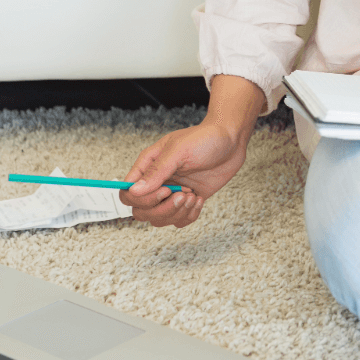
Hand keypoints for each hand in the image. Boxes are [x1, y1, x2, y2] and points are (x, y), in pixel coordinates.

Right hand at [117, 74, 264, 228]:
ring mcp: (172, 193)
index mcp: (148, 166)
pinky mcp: (188, 200)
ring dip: (177, 212)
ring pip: (160, 219)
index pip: (128, 193)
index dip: (143, 199)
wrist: (231, 140)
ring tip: (193, 195)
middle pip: (141, 211)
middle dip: (162, 209)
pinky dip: (189, 215)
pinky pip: (179, 221)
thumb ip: (156, 171)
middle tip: (183, 194)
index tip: (166, 190)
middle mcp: (157, 182)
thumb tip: (134, 190)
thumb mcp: (179, 150)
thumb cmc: (204, 138)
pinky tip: (199, 198)